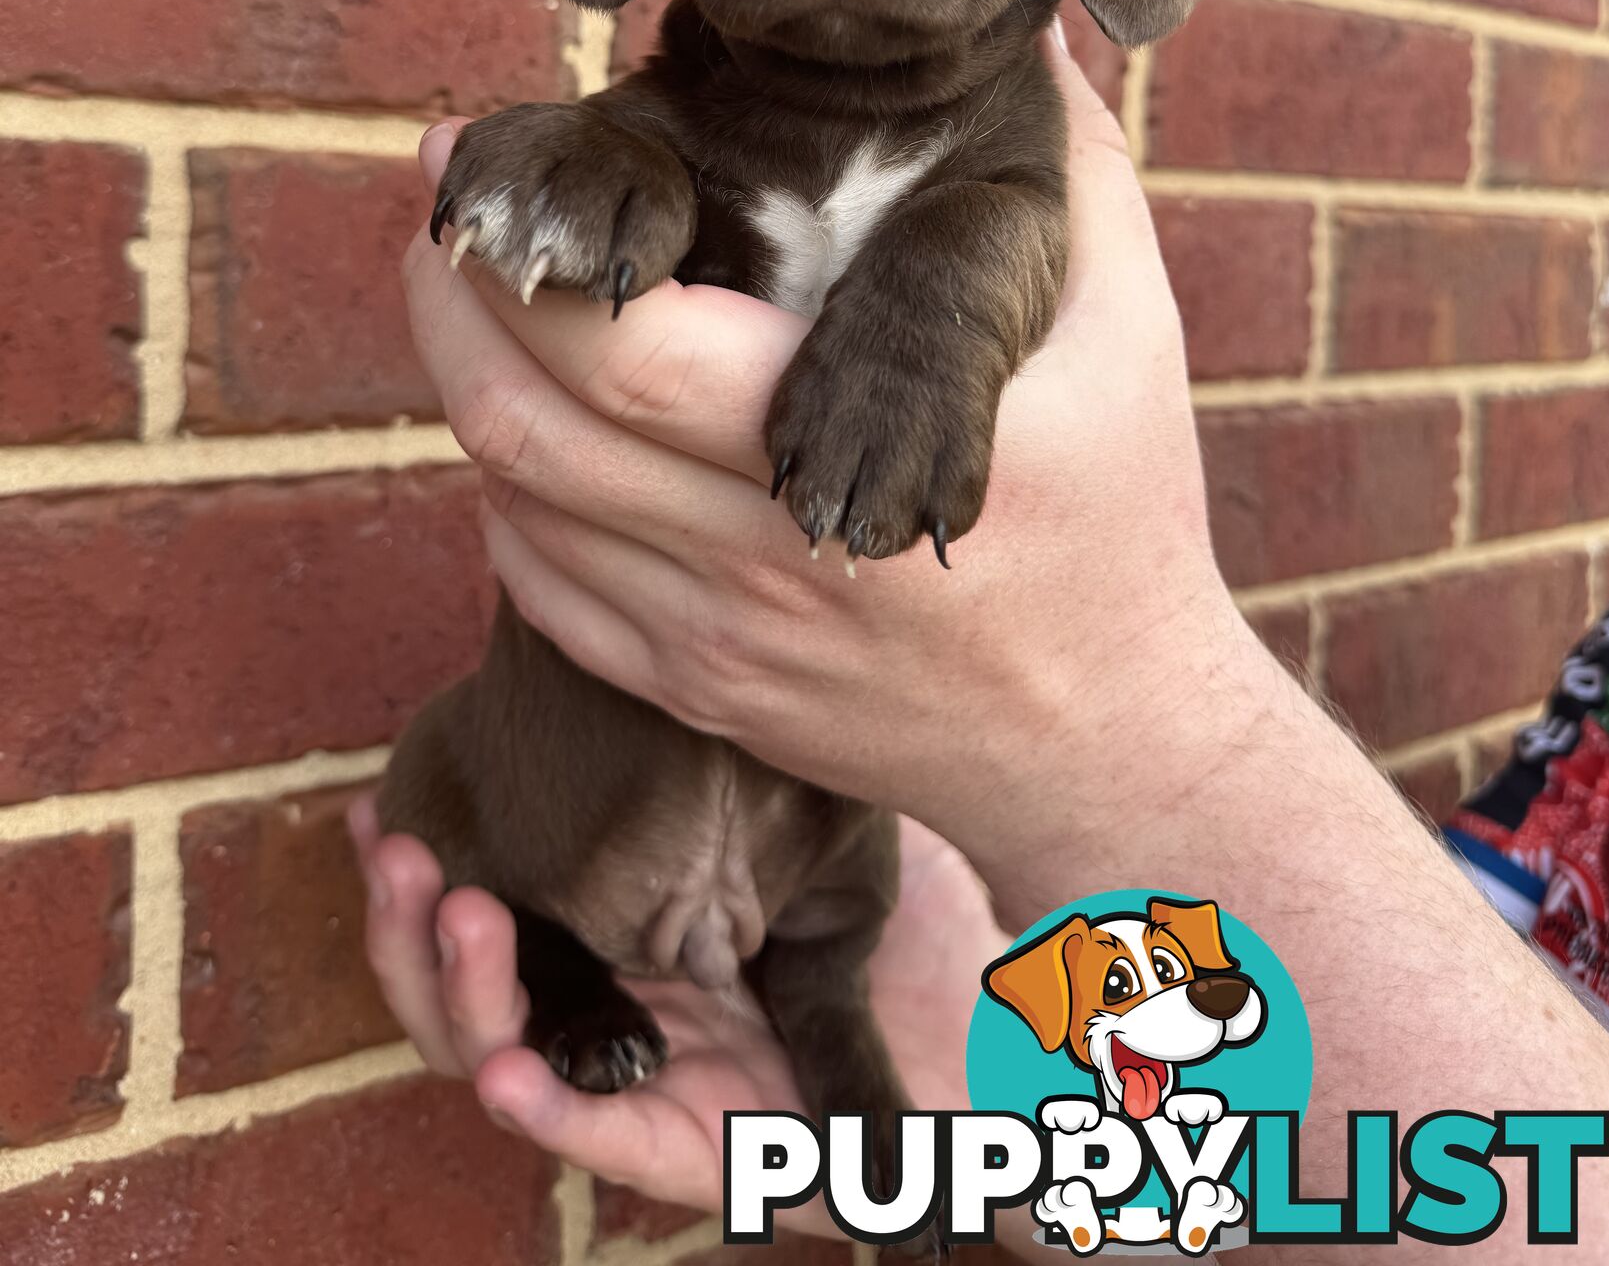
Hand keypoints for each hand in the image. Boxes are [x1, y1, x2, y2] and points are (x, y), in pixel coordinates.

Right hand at [351, 795, 1004, 1231]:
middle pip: (481, 988)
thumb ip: (749, 759)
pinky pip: (609, 1137)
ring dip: (461, 998)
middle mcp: (634, 1011)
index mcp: (643, 942)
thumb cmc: (935, 927)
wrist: (1039, 1045)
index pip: (509, 911)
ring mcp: (663, 1086)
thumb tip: (668, 635)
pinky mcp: (708, 1154)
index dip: (436, 870)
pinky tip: (505, 1070)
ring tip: (448, 913)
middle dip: (416, 924)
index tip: (388, 806)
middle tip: (392, 846)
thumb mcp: (829, 816)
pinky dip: (550, 1106)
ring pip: (514, 1062)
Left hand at [401, 30, 1252, 897]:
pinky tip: (522, 425)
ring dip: (464, 387)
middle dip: (450, 299)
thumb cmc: (1124, 523)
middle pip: (525, 426)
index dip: (522, 252)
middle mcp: (756, 559)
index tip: (478, 158)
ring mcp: (715, 642)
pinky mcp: (701, 694)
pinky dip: (502, 501)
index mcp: (855, 444)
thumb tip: (1039, 27)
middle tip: (443, 208)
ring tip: (465, 293)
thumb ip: (1077, 167)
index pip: (624, 354)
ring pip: (514, 509)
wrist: (1113, 745)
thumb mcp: (1127, 330)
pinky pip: (541, 599)